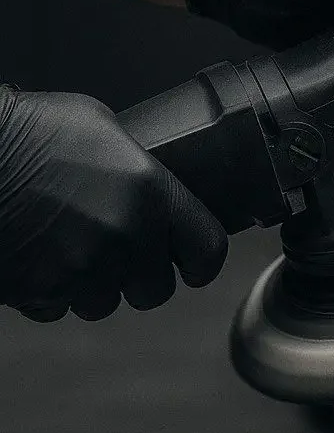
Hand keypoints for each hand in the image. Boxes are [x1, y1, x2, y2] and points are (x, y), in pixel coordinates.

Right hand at [0, 86, 227, 320]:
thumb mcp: (100, 126)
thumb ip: (136, 165)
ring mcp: (82, 269)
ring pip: (104, 303)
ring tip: (70, 248)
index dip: (200, 260)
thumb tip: (148, 184)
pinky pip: (59, 307)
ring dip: (92, 285)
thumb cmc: (27, 130)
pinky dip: (50, 291)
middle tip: (119, 252)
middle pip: (156, 290)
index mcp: (150, 193)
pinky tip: (38, 256)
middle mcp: (124, 237)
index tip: (191, 263)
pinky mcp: (42, 290)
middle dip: (140, 276)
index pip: (208, 249)